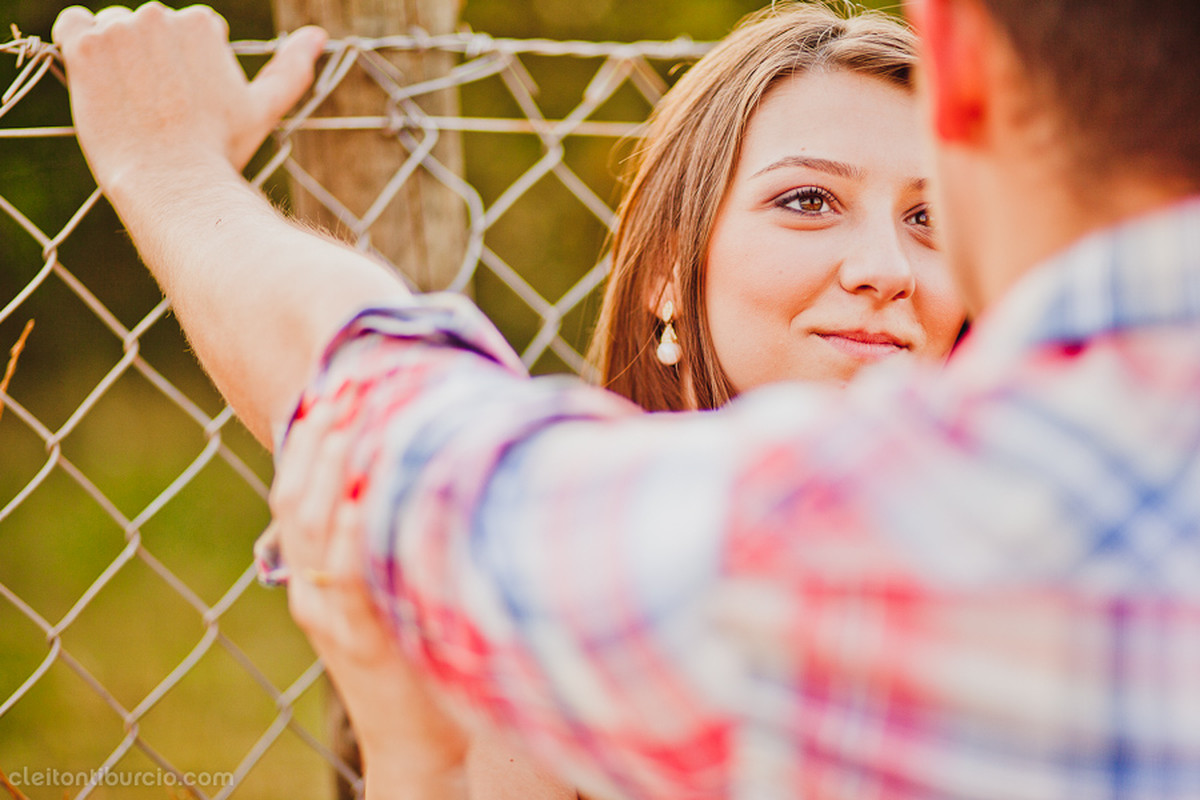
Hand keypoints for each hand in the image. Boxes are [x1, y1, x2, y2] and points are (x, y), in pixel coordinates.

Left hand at [51, 3, 325, 190]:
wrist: (173, 182)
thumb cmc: (219, 151)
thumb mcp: (261, 110)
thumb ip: (290, 69)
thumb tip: (318, 37)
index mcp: (201, 24)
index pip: (180, 31)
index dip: (180, 70)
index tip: (183, 102)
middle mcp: (162, 15)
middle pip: (144, 27)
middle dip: (148, 61)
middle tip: (158, 109)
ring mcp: (121, 29)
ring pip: (111, 30)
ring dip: (117, 60)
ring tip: (133, 105)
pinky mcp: (87, 47)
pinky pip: (71, 27)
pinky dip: (80, 52)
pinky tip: (102, 86)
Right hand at [271, 395, 468, 799]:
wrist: (413, 745)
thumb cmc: (411, 661)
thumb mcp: (385, 596)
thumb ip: (380, 546)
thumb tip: (401, 482)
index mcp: (314, 579)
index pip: (294, 495)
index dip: (307, 441)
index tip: (328, 389)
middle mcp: (313, 592)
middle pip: (295, 501)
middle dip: (317, 439)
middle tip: (339, 385)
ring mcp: (331, 617)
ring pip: (314, 532)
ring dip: (331, 471)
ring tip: (349, 420)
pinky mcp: (362, 641)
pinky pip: (347, 579)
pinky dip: (352, 534)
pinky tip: (363, 496)